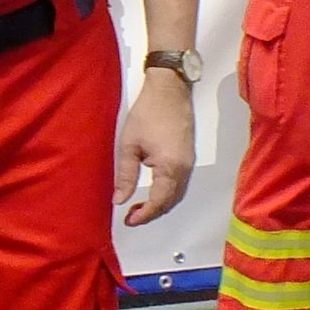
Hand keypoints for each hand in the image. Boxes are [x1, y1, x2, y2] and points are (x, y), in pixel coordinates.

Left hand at [116, 68, 193, 226]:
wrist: (169, 89)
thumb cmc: (148, 112)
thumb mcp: (129, 145)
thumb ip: (125, 175)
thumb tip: (120, 200)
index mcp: (170, 167)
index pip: (159, 202)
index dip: (144, 215)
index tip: (128, 220)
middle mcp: (184, 169)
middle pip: (171, 202)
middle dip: (152, 213)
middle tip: (131, 215)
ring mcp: (189, 163)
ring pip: (177, 194)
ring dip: (160, 204)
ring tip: (139, 206)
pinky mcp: (188, 157)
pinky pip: (179, 184)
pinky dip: (167, 193)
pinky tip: (152, 191)